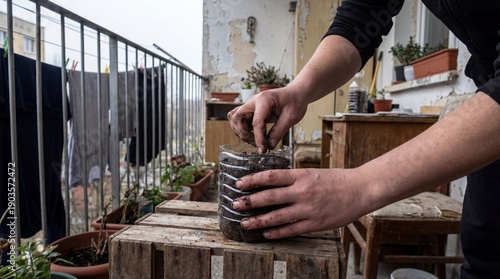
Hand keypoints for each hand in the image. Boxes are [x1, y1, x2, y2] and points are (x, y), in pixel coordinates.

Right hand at [227, 87, 305, 152]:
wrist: (295, 94)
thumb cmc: (294, 102)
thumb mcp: (291, 117)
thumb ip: (279, 131)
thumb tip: (270, 146)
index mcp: (264, 100)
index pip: (256, 122)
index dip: (258, 138)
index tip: (263, 149)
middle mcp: (253, 101)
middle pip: (237, 118)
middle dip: (244, 134)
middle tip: (257, 144)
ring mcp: (250, 105)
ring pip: (235, 120)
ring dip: (241, 132)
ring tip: (255, 141)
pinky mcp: (250, 110)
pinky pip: (239, 120)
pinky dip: (242, 129)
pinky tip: (253, 136)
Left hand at [231, 168, 368, 238]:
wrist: (361, 190)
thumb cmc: (337, 180)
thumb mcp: (312, 173)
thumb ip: (293, 179)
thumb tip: (271, 184)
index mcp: (301, 175)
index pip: (270, 177)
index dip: (252, 180)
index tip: (239, 183)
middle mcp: (302, 191)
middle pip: (269, 197)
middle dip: (249, 201)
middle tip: (235, 204)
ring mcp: (308, 209)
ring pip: (276, 216)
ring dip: (258, 220)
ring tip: (245, 223)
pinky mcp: (315, 223)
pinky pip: (291, 229)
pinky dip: (276, 232)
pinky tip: (266, 233)